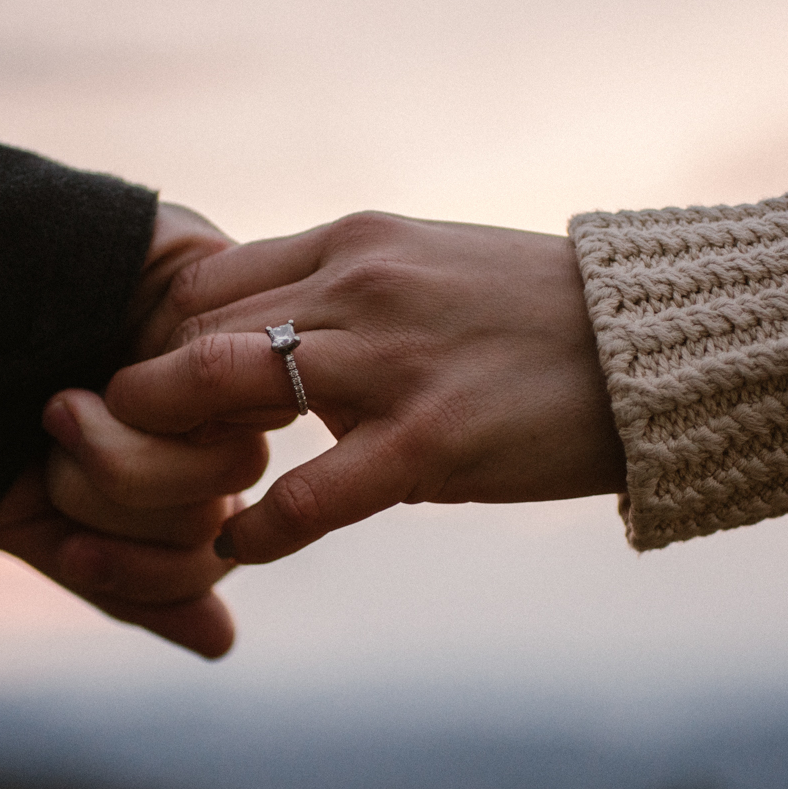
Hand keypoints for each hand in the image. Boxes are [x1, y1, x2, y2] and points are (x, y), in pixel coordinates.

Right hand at [0, 201, 260, 656]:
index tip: (67, 546)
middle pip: (216, 515)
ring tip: (60, 402)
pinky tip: (108, 376)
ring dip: (128, 454)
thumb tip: (224, 642)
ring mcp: (214, 358)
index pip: (204, 557)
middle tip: (50, 435)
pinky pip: (238, 385)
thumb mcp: (29, 518)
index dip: (137, 571)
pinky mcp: (219, 292)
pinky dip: (160, 402)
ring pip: (234, 462)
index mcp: (164, 472)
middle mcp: (198, 420)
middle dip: (119, 497)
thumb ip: (128, 583)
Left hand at [106, 212, 625, 563]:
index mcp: (354, 241)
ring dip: (176, 448)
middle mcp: (360, 285)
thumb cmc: (536, 319)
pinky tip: (238, 547)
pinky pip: (307, 495)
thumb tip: (267, 344)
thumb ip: (344, 297)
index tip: (161, 402)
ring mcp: (393, 360)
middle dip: (145, 396)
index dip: (163, 346)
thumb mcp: (428, 270)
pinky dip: (255, 530)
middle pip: (193, 328)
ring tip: (174, 495)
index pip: (204, 282)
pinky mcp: (431, 439)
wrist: (655, 344)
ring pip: (224, 384)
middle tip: (132, 457)